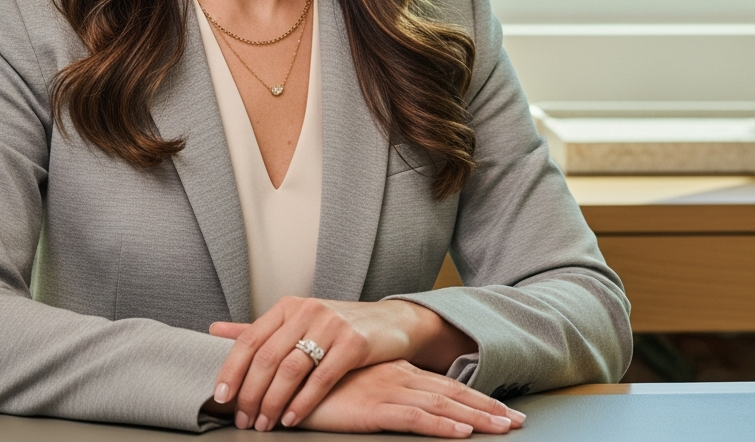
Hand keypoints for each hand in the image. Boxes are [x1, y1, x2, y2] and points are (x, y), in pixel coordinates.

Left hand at [209, 296, 475, 430]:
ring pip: (290, 368)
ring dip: (272, 402)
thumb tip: (214, 330)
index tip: (219, 396)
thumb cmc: (337, 327)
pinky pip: (321, 378)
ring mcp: (330, 325)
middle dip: (250, 392)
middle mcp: (306, 311)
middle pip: (267, 356)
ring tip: (263, 424)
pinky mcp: (353, 343)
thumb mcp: (297, 322)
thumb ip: (258, 330)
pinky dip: (303, 402)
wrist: (390, 322)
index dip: (231, 369)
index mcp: (287, 307)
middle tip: (242, 419)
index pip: (250, 338)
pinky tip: (292, 420)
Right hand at [298, 360, 524, 435]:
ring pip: (441, 405)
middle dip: (486, 407)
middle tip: (520, 420)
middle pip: (449, 393)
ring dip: (476, 417)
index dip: (472, 395)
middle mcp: (395, 376)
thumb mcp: (347, 385)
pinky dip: (441, 425)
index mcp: (392, 370)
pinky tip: (463, 432)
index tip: (500, 408)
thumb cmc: (312, 382)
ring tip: (506, 428)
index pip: (440, 383)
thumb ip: (371, 388)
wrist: (282, 376)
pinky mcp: (372, 408)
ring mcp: (386, 390)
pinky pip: (414, 419)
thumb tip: (385, 396)